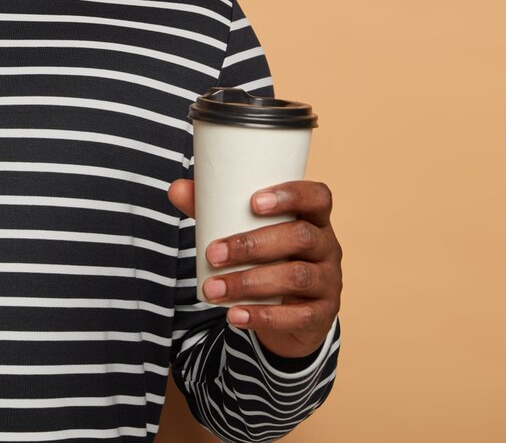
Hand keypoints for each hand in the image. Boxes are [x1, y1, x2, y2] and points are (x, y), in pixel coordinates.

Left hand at [168, 178, 341, 359]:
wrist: (292, 313)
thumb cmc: (268, 259)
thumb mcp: (248, 233)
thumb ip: (215, 210)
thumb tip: (176, 188)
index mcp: (313, 219)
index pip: (317, 197)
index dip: (291, 195)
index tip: (253, 202)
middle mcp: (328, 247)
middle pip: (300, 237)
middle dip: (252, 245)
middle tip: (213, 253)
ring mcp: (329, 282)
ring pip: (296, 277)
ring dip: (249, 282)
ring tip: (212, 289)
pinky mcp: (321, 315)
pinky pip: (297, 316)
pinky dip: (261, 316)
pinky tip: (234, 315)